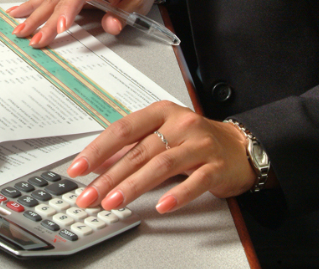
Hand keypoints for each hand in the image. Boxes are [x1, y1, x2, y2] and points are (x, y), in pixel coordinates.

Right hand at [7, 0, 165, 47]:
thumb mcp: (138, 3)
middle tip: (34, 39)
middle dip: (45, 20)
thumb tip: (111, 25)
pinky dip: (33, 6)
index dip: (69, 9)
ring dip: (33, 14)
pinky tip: (17, 12)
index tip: (61, 27)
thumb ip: (124, 15)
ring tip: (17, 27)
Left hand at [66, 101, 257, 213]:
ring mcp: (198, 144)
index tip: (79, 167)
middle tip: (89, 194)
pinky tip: (162, 206)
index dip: (98, 149)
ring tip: (114, 201)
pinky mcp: (215, 166)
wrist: (239, 146)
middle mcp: (179, 124)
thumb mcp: (162, 135)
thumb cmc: (195, 139)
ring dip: (134, 185)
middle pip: (138, 150)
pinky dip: (177, 194)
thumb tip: (99, 165)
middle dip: (109, 176)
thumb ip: (133, 148)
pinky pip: (195, 181)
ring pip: (161, 164)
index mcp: (161, 112)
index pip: (123, 129)